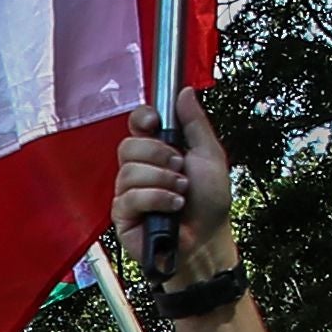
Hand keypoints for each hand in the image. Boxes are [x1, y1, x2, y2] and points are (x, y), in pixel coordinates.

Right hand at [114, 92, 238, 282]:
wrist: (207, 240)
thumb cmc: (210, 203)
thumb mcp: (210, 155)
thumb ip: (195, 123)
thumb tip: (185, 92)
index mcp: (158, 151)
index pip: (136, 124)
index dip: (142, 119)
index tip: (154, 124)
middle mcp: (140, 168)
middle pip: (129, 146)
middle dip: (158, 156)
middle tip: (180, 168)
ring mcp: (129, 191)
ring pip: (129, 172)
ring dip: (162, 181)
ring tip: (180, 194)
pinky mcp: (122, 214)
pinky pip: (129, 197)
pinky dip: (156, 199)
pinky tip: (171, 208)